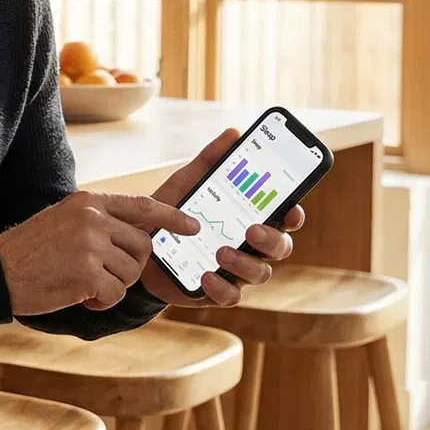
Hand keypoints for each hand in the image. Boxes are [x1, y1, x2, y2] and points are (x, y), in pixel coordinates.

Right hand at [0, 191, 200, 314]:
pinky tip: (79, 297)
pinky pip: (116, 293)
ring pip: (131, 273)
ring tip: (83, 285)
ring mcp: (90, 244)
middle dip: (131, 267)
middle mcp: (92, 218)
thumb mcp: (64, 221)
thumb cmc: (29, 251)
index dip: (172, 216)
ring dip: (113, 286)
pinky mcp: (87, 273)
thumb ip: (100, 221)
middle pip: (143, 246)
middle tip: (104, 276)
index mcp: (87, 202)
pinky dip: (101, 301)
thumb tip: (144, 230)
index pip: (142, 205)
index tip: (193, 225)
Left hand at [135, 128, 302, 307]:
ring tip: (221, 252)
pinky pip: (231, 296)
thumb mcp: (186, 184)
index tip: (292, 209)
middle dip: (272, 240)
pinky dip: (222, 287)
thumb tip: (233, 133)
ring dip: (245, 263)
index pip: (283, 218)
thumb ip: (209, 161)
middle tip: (252, 230)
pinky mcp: (216, 291)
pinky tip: (206, 275)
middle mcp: (250, 247)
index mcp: (249, 219)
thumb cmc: (170, 213)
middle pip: (280, 247)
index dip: (293, 215)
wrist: (136, 247)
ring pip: (260, 273)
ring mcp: (235, 271)